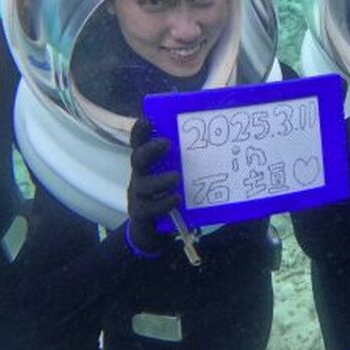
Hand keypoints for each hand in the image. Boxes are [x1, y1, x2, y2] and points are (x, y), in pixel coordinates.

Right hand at [126, 118, 178, 256]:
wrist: (152, 229)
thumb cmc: (166, 192)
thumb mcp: (174, 172)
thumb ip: (183, 159)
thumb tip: (212, 142)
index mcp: (148, 162)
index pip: (139, 143)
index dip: (141, 132)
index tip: (148, 120)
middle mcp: (140, 175)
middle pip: (137, 159)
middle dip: (149, 150)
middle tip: (166, 144)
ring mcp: (138, 194)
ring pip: (142, 184)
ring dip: (159, 179)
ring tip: (176, 177)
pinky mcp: (141, 213)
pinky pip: (148, 208)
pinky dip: (162, 203)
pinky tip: (175, 199)